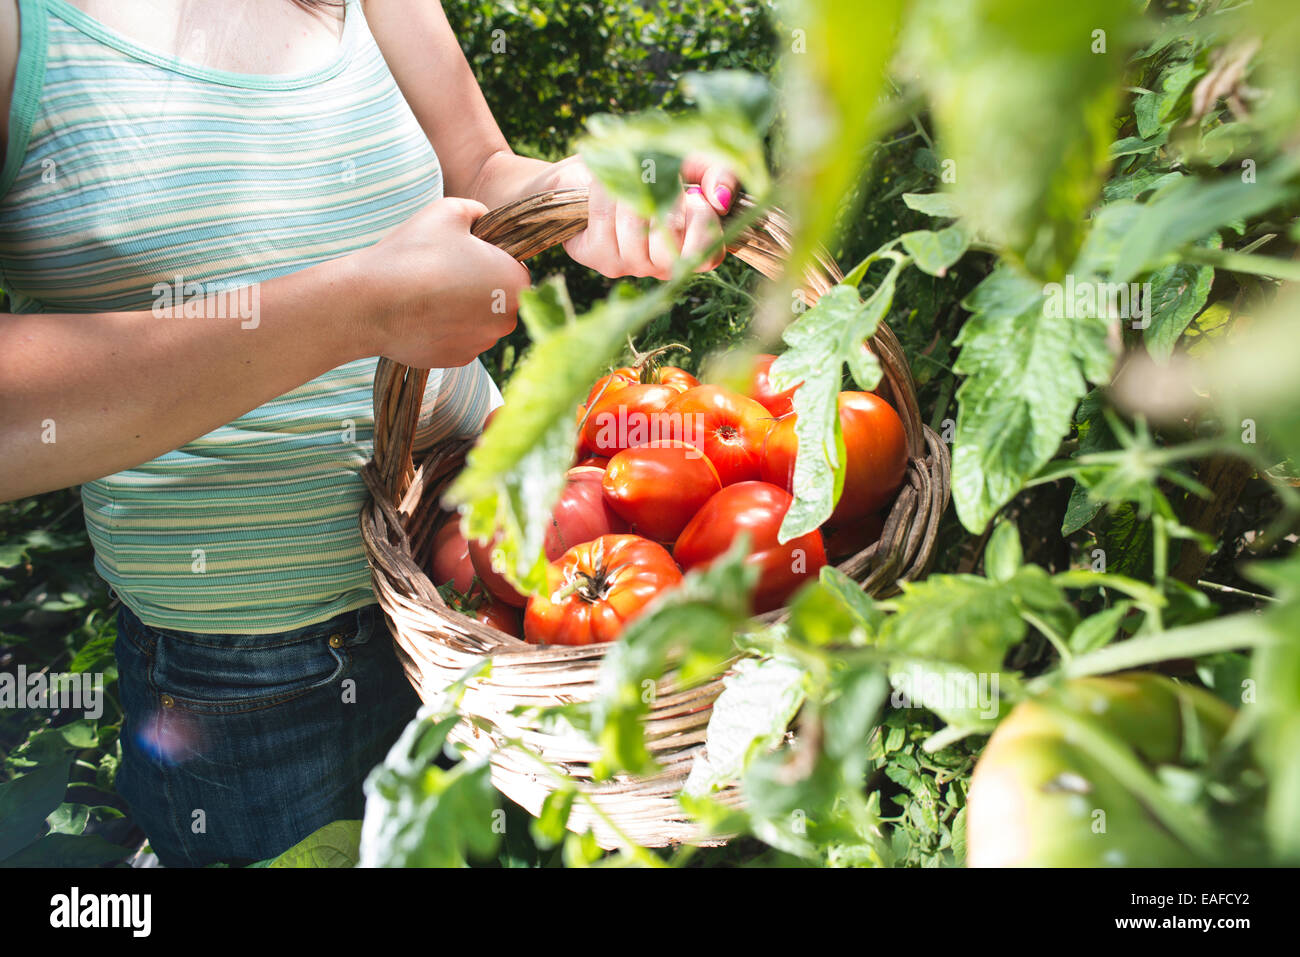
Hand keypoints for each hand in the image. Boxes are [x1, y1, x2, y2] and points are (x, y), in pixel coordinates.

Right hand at [355, 197, 530, 367]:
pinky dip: (445, 328)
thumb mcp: (450, 211)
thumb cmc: (415, 253)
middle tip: (443, 272)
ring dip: (462, 308)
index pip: (514, 268)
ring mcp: (482, 343)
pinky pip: (458, 338)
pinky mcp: (459, 359)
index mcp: (515, 282)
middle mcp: (507, 319)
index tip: (464, 254)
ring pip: (479, 320)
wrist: (372, 304)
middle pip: (499, 298)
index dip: (490, 257)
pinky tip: (422, 314)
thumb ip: (477, 212)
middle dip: (479, 286)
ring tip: (428, 293)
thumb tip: (483, 219)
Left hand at [545, 155, 738, 279]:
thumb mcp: (694, 160)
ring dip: (632, 189)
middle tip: (657, 181)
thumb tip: (720, 199)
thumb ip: (718, 173)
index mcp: (691, 249)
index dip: (702, 223)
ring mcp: (627, 265)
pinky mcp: (596, 256)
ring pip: (634, 227)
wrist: (601, 162)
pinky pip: (604, 216)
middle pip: (668, 243)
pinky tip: (607, 182)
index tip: (694, 197)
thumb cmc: (654, 163)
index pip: (708, 255)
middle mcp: (661, 266)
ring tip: (631, 177)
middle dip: (663, 200)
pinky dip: (605, 188)